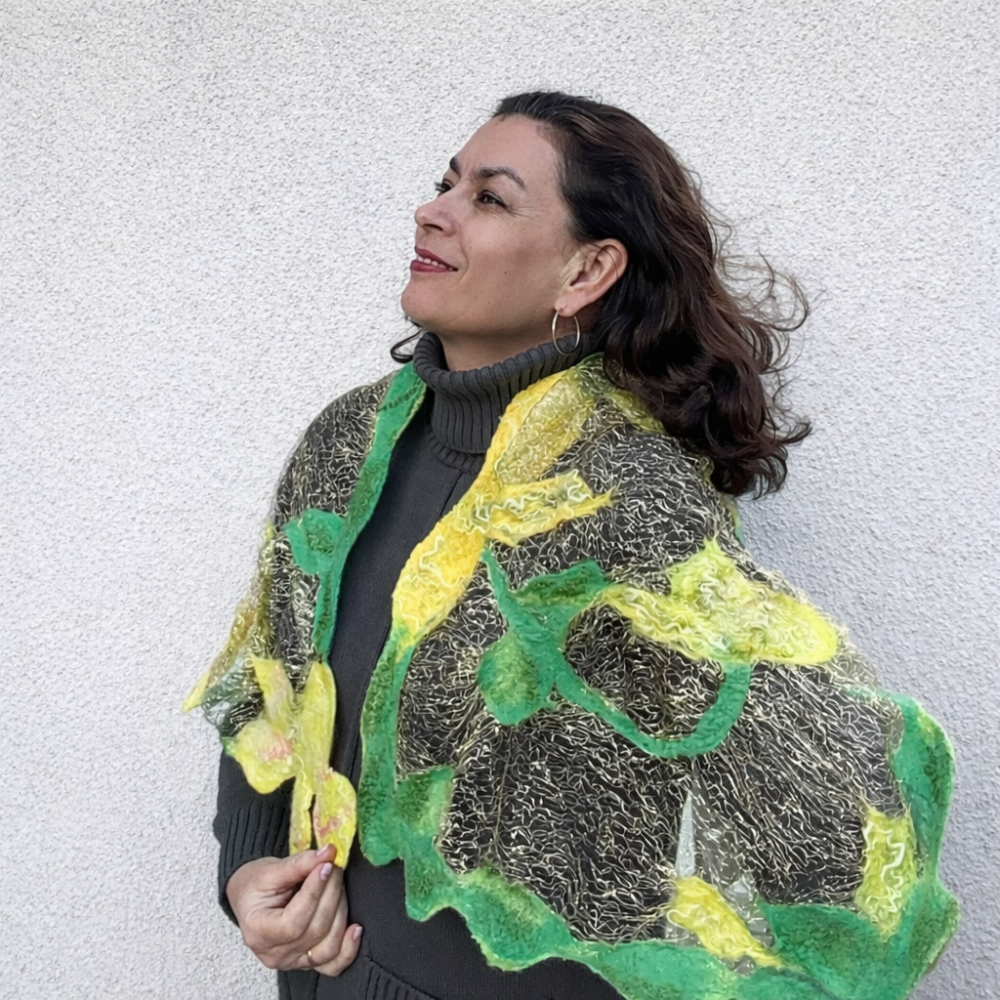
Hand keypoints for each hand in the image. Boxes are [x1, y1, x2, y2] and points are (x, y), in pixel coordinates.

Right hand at [225, 844, 362, 976]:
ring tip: (339, 886)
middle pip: (315, 931)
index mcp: (258, 932)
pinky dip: (348, 949)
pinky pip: (333, 964)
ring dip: (340, 912)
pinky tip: (355, 928)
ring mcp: (292, 962)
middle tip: (335, 867)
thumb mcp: (270, 870)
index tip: (326, 866)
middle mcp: (275, 954)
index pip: (293, 922)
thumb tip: (327, 853)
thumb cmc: (255, 885)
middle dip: (331, 895)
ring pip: (327, 948)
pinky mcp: (307, 962)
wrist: (250, 899)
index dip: (314, 893)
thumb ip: (298, 864)